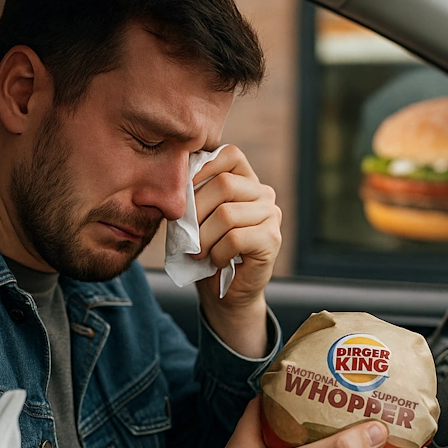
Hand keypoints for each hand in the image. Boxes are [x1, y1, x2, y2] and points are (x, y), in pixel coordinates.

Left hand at [191, 144, 281, 356]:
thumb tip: (175, 183)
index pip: (230, 154)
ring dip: (204, 238)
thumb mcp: (196, 218)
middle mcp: (264, 193)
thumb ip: (192, 196)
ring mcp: (271, 215)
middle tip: (186, 235)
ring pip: (227, 214)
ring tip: (199, 252)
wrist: (225, 292)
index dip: (204, 167)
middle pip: (225, 184)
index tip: (184, 189)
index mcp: (246, 181)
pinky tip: (217, 260)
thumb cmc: (208, 251)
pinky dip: (218, 252)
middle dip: (196, 211)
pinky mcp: (272, 239)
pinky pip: (235, 238)